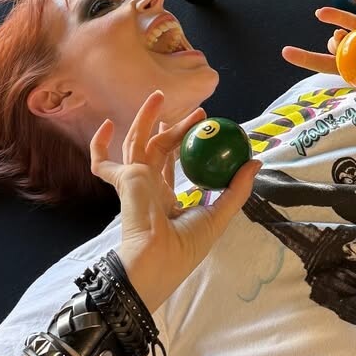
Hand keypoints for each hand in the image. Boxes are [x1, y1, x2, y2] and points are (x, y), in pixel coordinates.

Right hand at [89, 91, 259, 314]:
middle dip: (175, 127)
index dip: (187, 144)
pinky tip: (106, 124)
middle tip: (198, 112)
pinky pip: (102, 162)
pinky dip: (99, 145)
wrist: (158, 259)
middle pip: (160, 148)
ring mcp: (134, 183)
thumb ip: (236, 189)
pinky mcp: (124, 181)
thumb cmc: (186, 248)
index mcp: (165, 199)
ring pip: (139, 143)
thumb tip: (255, 161)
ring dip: (147, 119)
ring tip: (160, 96)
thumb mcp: (219, 216)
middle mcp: (148, 188)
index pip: (173, 165)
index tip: (204, 126)